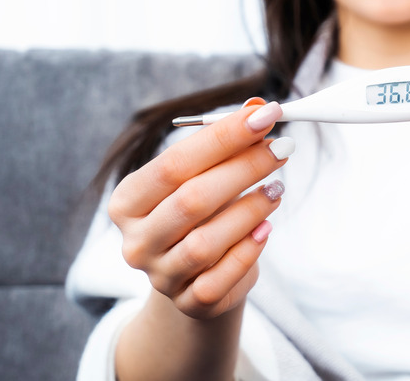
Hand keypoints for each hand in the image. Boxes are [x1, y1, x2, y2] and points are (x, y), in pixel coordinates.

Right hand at [108, 98, 293, 318]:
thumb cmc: (198, 215)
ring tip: (276, 189)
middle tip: (281, 147)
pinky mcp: (190, 302)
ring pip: (206, 242)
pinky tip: (265, 228)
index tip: (263, 115)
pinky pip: (221, 278)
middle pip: (191, 200)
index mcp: (128, 201)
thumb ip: (225, 143)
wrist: (194, 277)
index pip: (174, 164)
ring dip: (249, 210)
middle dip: (243, 168)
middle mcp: (137, 240)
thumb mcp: (203, 177)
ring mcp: (160, 275)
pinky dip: (248, 250)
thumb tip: (258, 107)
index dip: (222, 138)